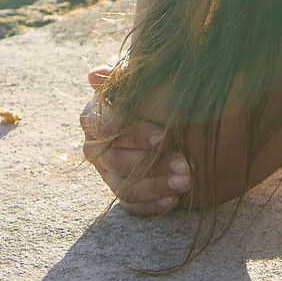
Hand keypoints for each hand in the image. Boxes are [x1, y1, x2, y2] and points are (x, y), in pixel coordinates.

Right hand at [80, 67, 189, 215]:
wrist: (168, 107)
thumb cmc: (151, 87)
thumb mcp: (140, 78)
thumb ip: (120, 76)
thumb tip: (94, 75)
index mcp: (94, 119)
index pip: (102, 129)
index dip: (133, 134)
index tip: (163, 135)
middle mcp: (96, 149)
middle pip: (116, 162)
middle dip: (152, 164)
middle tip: (185, 162)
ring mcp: (107, 173)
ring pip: (124, 188)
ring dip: (156, 187)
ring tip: (187, 181)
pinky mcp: (122, 191)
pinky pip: (130, 206)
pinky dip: (152, 205)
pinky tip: (175, 199)